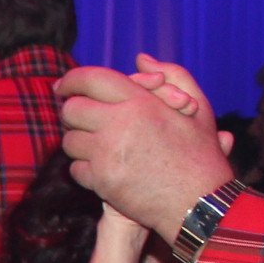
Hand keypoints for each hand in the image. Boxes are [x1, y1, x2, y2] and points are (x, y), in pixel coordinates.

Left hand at [58, 58, 232, 237]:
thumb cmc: (201, 156)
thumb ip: (173, 76)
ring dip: (80, 143)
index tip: (63, 86)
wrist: (201, 204)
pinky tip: (106, 169)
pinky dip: (86, 169)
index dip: (72, 80)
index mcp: (142, 102)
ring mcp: (108, 153)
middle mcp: (120, 123)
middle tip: (84, 120)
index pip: (92, 79)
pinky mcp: (102, 180)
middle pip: (71, 109)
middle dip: (74, 114)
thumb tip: (140, 58)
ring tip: (102, 147)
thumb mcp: (197, 110)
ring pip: (69, 140)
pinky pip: (75, 169)